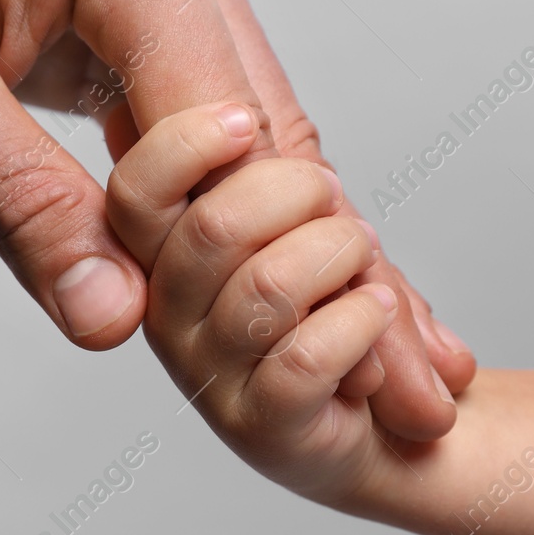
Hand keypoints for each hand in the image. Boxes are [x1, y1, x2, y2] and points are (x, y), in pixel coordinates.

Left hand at [100, 0, 476, 438]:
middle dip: (336, 267)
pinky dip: (227, 197)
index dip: (284, 267)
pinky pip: (199, 112)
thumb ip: (18, 199)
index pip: (234, 137)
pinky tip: (272, 274)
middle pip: (277, 136)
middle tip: (421, 388)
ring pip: (251, 130)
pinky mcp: (140, 1)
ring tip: (385, 352)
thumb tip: (116, 320)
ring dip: (295, 240)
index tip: (351, 371)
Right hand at [105, 101, 397, 503]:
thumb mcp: (297, 205)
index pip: (135, 194)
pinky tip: (377, 312)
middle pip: (212, 228)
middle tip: (334, 202)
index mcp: (161, 249)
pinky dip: (363, 322)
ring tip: (365, 260)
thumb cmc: (338, 296)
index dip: (184, 147)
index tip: (245, 122)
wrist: (398, 413)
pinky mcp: (260, 427)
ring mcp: (208, 373)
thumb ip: (263, 163)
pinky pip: (306, 359)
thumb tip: (236, 107)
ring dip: (344, 256)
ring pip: (268, 287)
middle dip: (301, 193)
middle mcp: (168, 313)